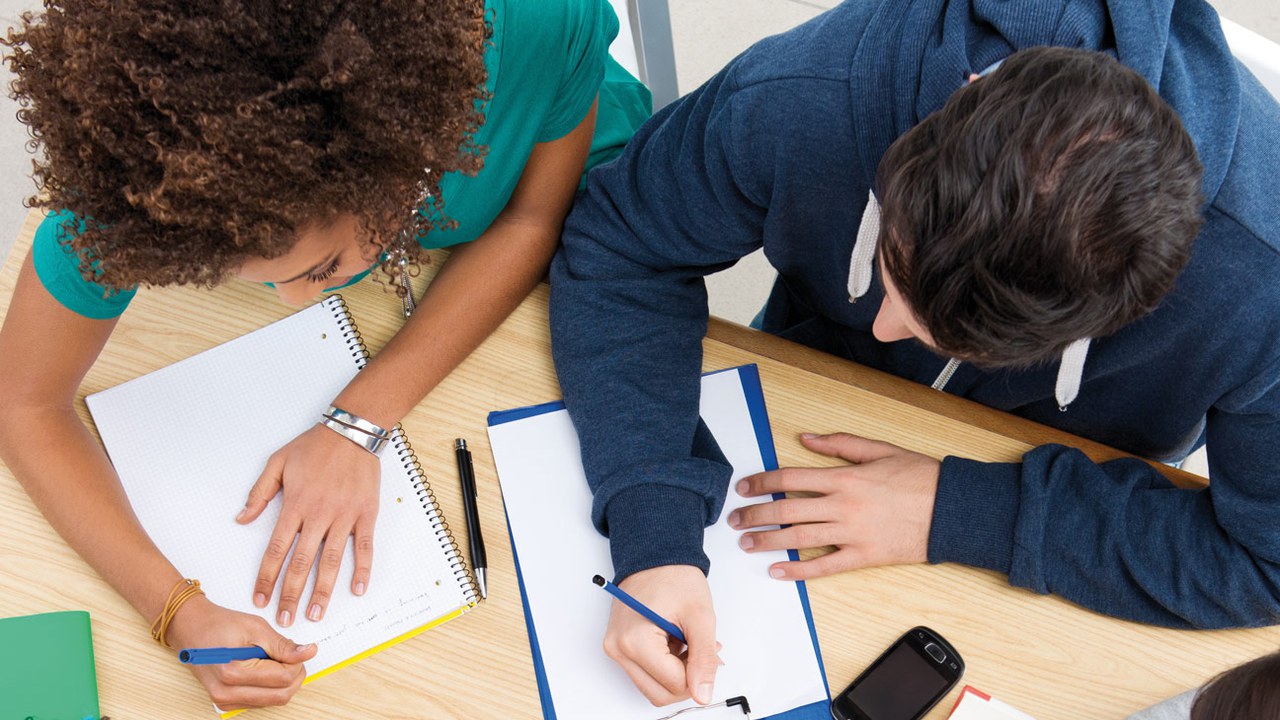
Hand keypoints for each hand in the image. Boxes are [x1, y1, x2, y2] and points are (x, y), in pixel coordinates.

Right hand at [167, 594, 317, 709]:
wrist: (191, 629)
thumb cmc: (218, 625)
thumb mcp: (255, 627)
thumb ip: (283, 645)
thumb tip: (308, 652)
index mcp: (232, 673)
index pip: (283, 678)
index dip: (297, 663)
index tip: (299, 650)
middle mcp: (226, 693)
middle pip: (281, 695)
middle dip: (294, 675)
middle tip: (292, 656)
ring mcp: (224, 701)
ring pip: (273, 701)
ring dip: (283, 682)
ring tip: (274, 659)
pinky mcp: (226, 702)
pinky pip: (261, 701)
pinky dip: (270, 687)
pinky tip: (264, 669)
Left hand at [237, 423, 379, 625]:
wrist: (352, 431)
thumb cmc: (314, 445)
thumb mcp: (277, 462)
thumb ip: (259, 493)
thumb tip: (241, 519)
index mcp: (295, 505)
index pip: (277, 549)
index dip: (267, 577)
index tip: (261, 598)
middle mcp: (319, 515)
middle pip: (302, 562)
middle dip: (291, 594)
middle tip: (286, 619)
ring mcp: (344, 516)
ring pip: (331, 560)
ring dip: (323, 590)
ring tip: (315, 613)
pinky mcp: (366, 514)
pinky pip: (364, 546)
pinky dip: (362, 569)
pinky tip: (357, 588)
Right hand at [603, 565, 719, 706]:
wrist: (655, 556)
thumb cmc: (674, 577)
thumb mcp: (700, 617)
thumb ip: (704, 659)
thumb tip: (703, 693)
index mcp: (635, 640)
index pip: (674, 685)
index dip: (698, 673)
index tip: (708, 651)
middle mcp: (618, 648)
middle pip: (659, 694)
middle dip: (686, 678)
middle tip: (699, 650)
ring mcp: (615, 648)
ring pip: (652, 687)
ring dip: (675, 673)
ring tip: (686, 643)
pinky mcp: (618, 647)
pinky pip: (644, 673)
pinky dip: (664, 665)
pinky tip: (674, 642)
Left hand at [728, 432, 939, 578]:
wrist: (952, 509)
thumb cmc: (919, 477)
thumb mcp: (879, 449)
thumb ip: (839, 444)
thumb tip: (805, 437)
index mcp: (844, 477)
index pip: (790, 479)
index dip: (762, 483)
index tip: (743, 488)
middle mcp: (843, 506)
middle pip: (786, 510)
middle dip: (754, 515)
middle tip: (734, 520)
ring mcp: (852, 534)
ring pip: (799, 539)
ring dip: (767, 542)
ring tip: (746, 544)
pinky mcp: (863, 556)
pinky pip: (824, 567)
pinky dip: (798, 571)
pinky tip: (778, 572)